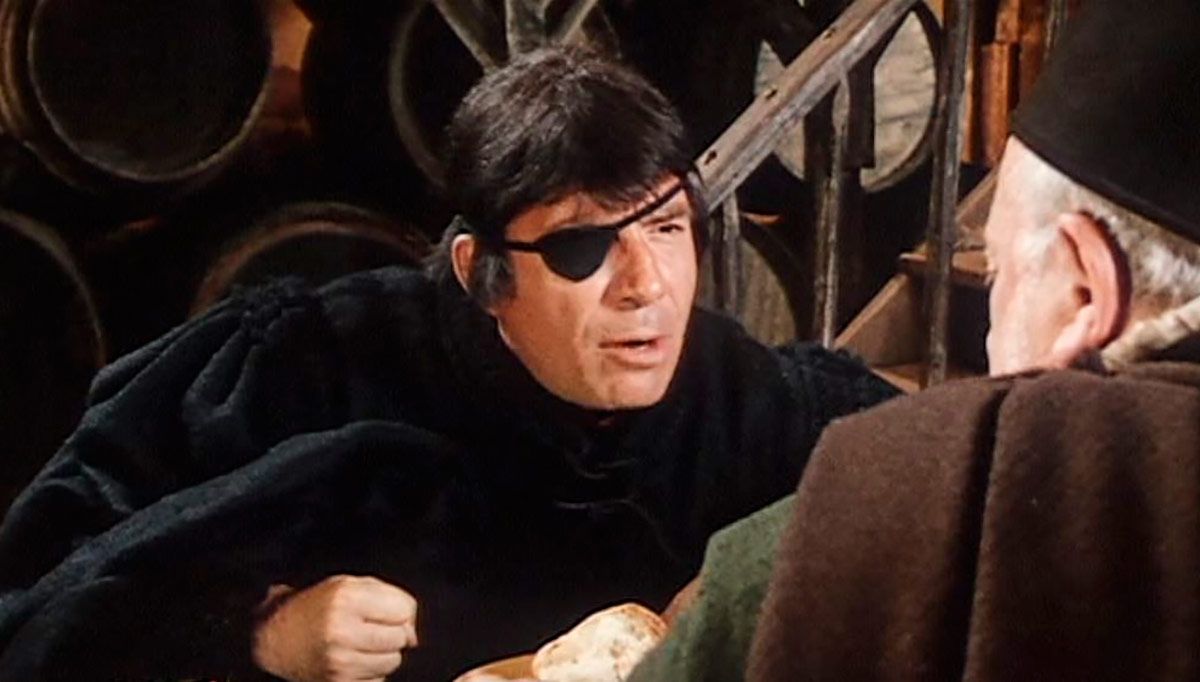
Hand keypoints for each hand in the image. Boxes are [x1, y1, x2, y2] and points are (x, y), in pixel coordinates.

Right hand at [253, 575, 418, 681]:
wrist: (276, 638)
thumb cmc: (318, 607)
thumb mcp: (350, 586)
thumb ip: (390, 597)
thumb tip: (414, 635)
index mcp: (346, 599)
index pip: (405, 609)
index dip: (398, 608)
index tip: (383, 609)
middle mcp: (342, 631)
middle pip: (401, 637)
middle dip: (391, 632)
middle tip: (369, 627)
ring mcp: (339, 661)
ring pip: (393, 661)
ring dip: (383, 653)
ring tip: (360, 644)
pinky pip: (378, 680)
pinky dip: (371, 672)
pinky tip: (352, 659)